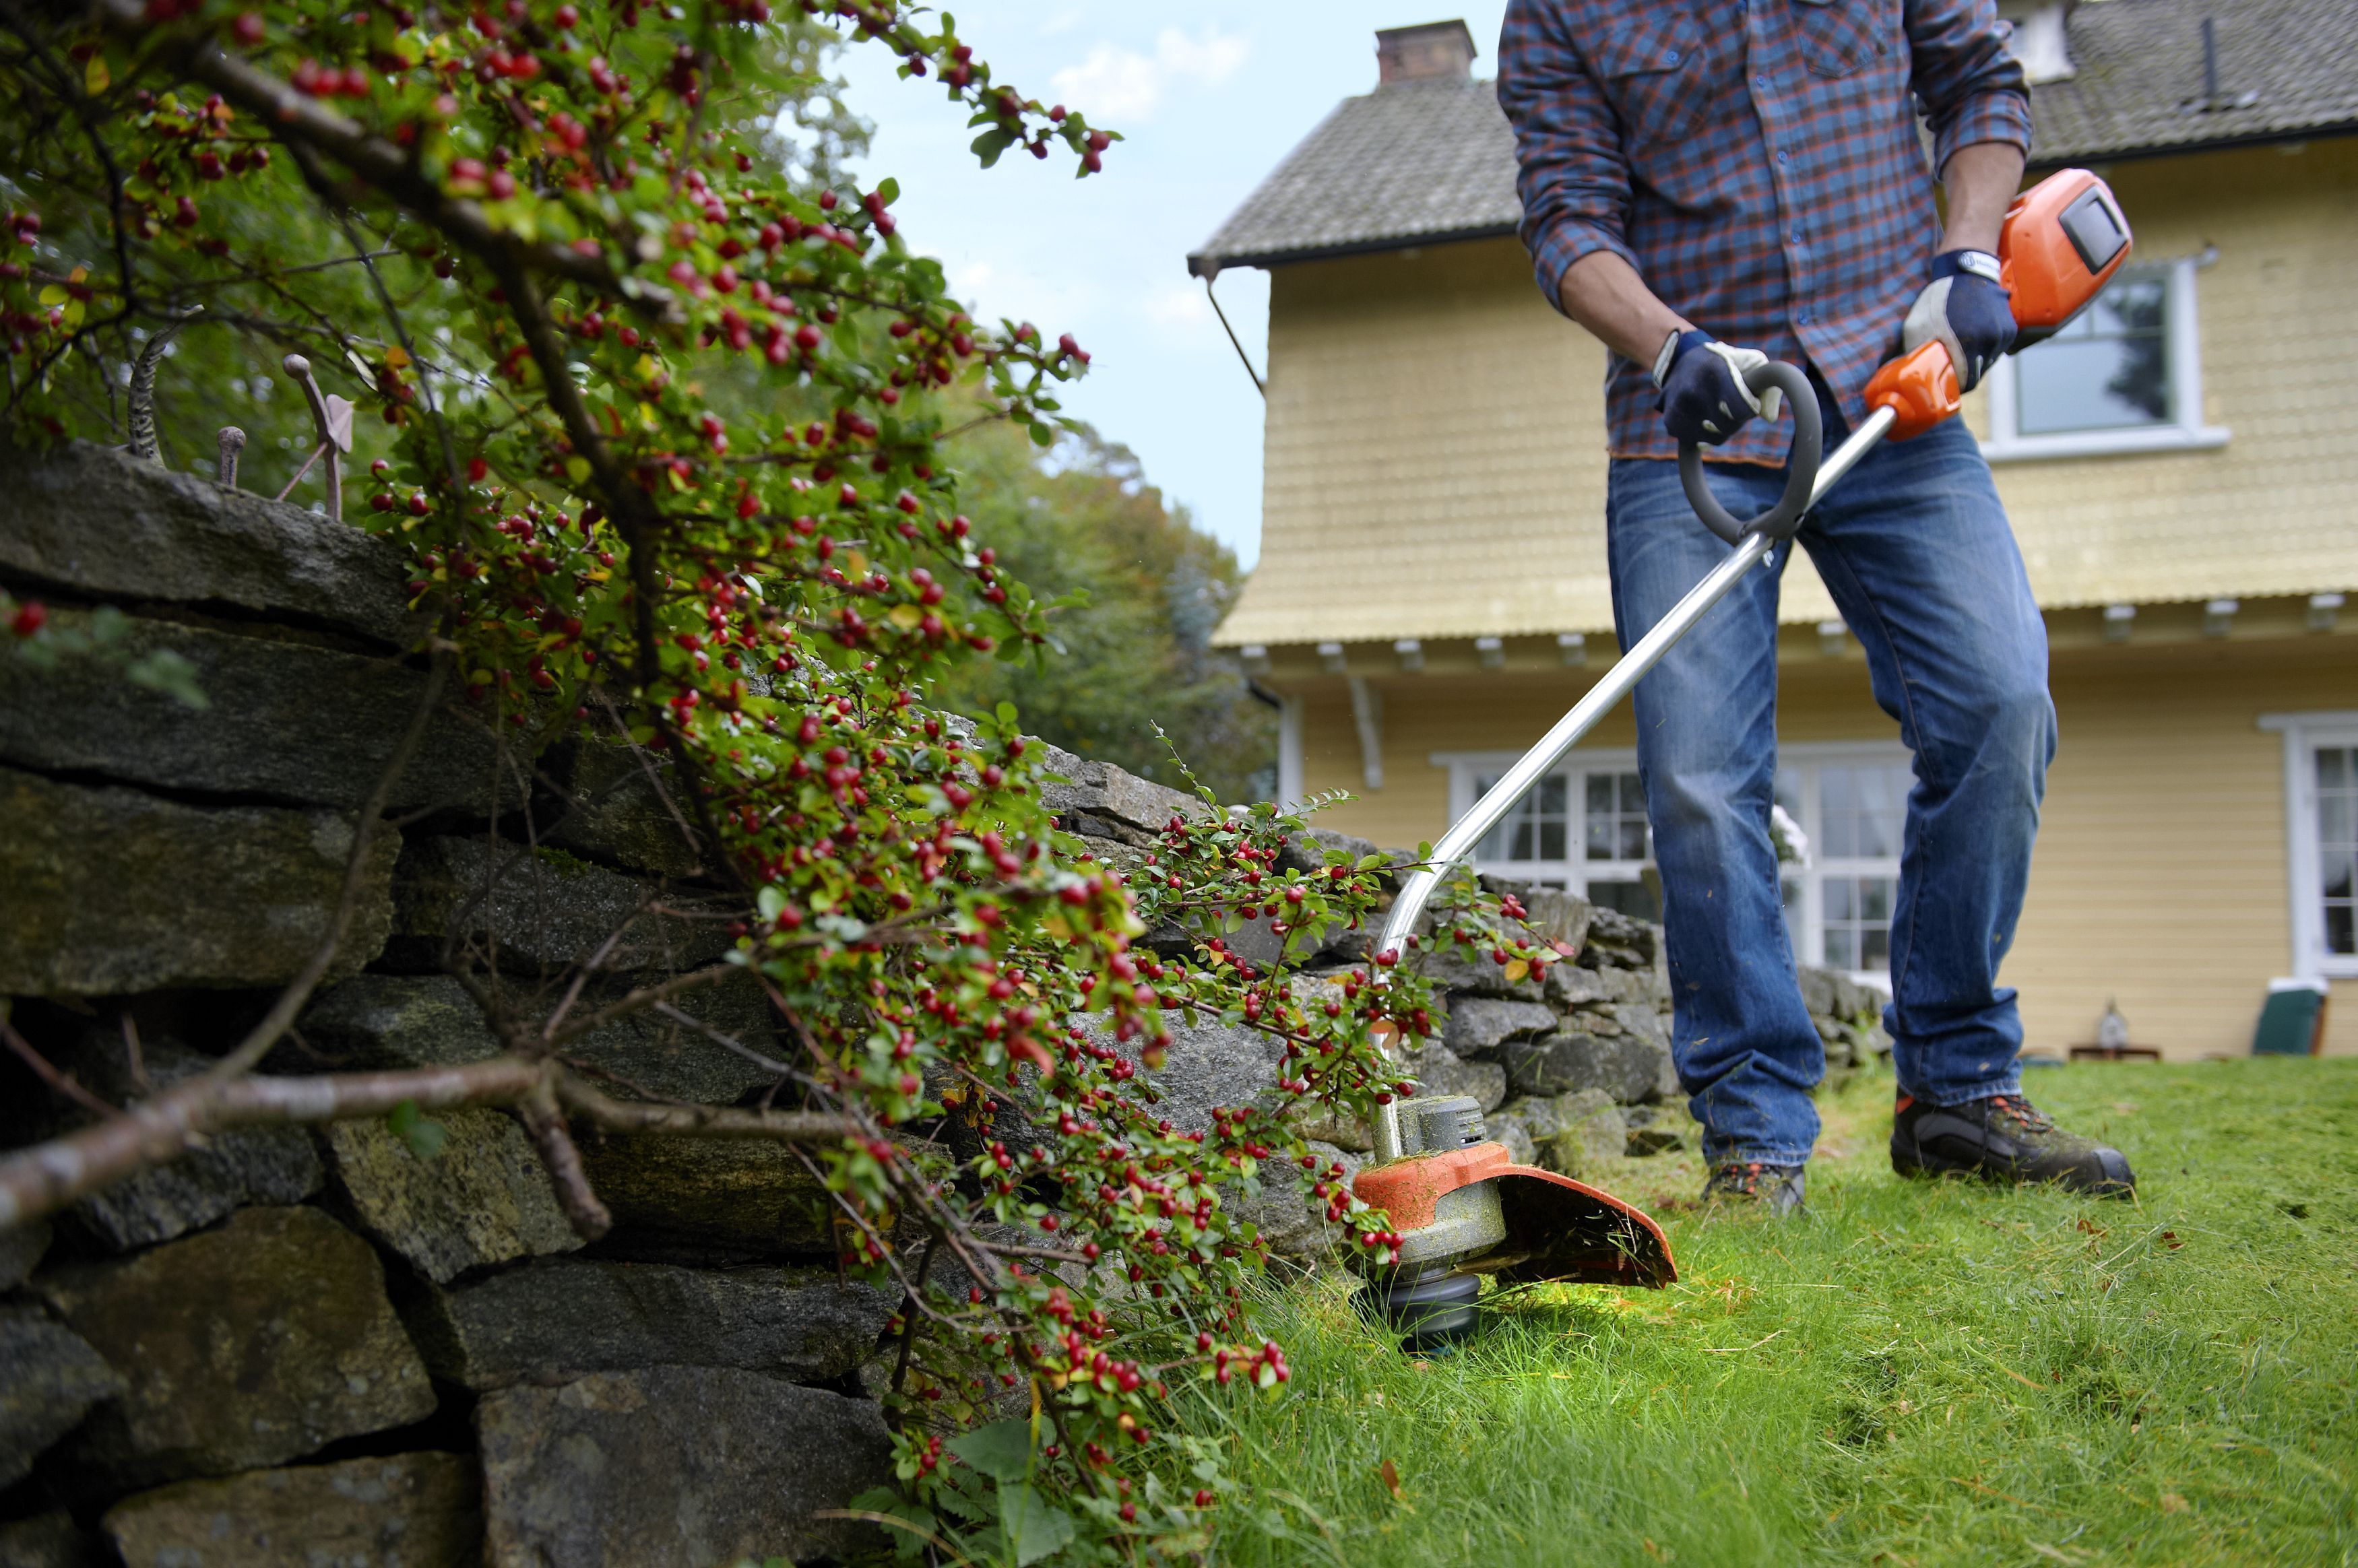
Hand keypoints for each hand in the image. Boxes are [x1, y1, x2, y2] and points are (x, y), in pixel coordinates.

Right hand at [1655, 330, 1783, 445]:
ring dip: (1719, 430)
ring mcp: (1678, 408)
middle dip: (1735, 420)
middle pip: (1728, 427)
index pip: (1742, 409)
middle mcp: (1694, 391)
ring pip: (1713, 440)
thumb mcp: (1751, 362)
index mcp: (1716, 373)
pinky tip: (1700, 417)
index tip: (1748, 401)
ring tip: (1715, 410)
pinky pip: (1697, 443)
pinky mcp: (1670, 422)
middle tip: (1731, 405)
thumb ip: (1769, 386)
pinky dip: (1702, 435)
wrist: (1679, 359)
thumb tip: (1769, 417)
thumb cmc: (1725, 361)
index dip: (1750, 409)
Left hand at [1902, 249, 2014, 392]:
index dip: (1953, 388)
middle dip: (1963, 378)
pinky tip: (1973, 340)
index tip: (1944, 388)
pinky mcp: (2010, 330)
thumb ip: (1919, 352)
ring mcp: (2002, 335)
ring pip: (1987, 364)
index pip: (1965, 382)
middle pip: (1977, 376)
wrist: (1969, 272)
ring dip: (1974, 363)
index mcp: (1966, 340)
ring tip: (1960, 352)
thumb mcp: (1919, 325)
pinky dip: (1984, 351)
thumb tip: (1909, 375)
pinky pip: (1996, 352)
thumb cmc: (1940, 298)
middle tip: (1949, 373)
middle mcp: (1989, 340)